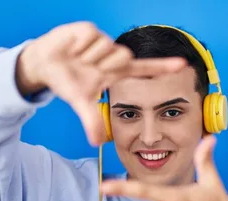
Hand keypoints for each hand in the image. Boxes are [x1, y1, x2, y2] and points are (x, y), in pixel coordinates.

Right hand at [15, 21, 186, 145]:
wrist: (44, 64)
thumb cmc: (67, 81)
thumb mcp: (80, 102)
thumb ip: (91, 121)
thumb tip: (96, 143)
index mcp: (115, 72)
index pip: (144, 69)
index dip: (163, 67)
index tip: (183, 65)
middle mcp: (112, 55)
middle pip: (124, 56)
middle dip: (107, 65)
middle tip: (91, 69)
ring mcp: (101, 41)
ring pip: (107, 47)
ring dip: (89, 57)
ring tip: (77, 59)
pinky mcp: (88, 29)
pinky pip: (91, 37)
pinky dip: (79, 46)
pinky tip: (72, 49)